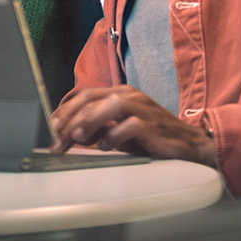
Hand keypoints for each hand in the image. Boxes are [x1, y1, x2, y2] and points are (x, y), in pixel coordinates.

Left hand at [49, 86, 217, 166]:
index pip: (85, 95)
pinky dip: (113, 136)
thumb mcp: (119, 131)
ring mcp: (142, 108)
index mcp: (120, 93)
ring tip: (77, 138)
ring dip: (89, 122)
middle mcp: (129, 96)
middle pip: (91, 99)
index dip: (65, 110)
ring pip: (109, 105)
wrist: (188, 145)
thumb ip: (97, 128)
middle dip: (70, 118)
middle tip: (58, 137)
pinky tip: (105, 146)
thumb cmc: (151, 138)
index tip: (52, 127)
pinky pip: (130, 126)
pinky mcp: (152, 125)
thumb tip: (70, 135)